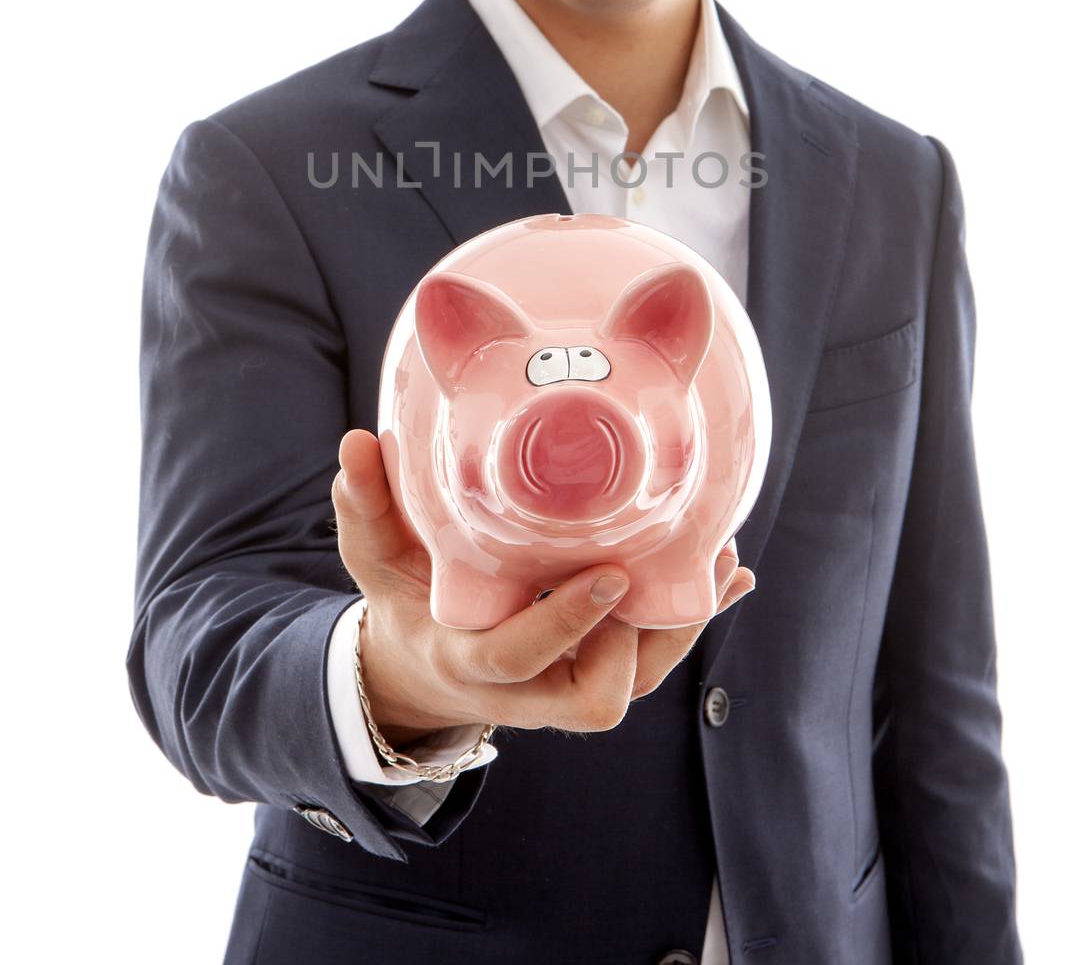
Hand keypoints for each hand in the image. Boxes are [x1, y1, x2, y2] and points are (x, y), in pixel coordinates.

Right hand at [331, 428, 755, 741]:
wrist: (424, 666)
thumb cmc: (405, 602)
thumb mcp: (375, 559)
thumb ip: (367, 506)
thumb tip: (356, 443)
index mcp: (470, 660)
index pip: (522, 657)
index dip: (568, 624)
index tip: (611, 572)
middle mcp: (528, 690)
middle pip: (601, 692)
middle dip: (641, 638)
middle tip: (667, 565)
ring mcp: (567, 688)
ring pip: (639, 679)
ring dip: (681, 624)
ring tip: (712, 551)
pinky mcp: (599, 672)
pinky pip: (657, 657)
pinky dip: (695, 616)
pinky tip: (730, 571)